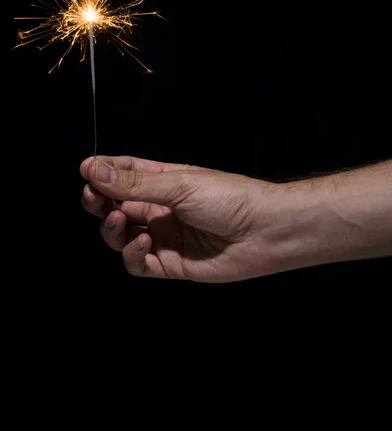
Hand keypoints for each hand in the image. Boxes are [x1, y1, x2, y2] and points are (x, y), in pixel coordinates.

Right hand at [80, 155, 280, 281]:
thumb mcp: (178, 185)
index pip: (123, 174)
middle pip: (115, 206)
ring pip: (121, 236)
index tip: (86, 171)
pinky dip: (133, 255)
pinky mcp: (170, 264)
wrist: (265, 230)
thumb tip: (93, 169)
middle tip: (92, 199)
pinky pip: (139, 264)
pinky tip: (143, 243)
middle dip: (99, 203)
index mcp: (162, 182)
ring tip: (119, 220)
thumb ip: (134, 184)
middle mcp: (159, 209)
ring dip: (113, 229)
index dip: (102, 173)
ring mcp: (164, 237)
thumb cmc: (228, 197)